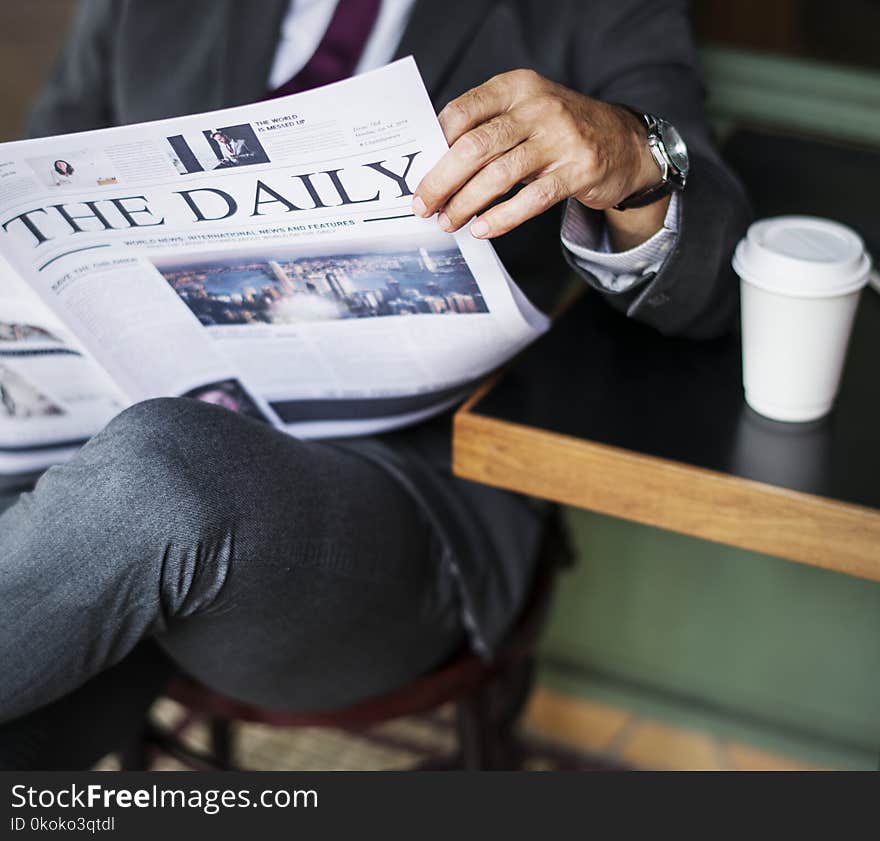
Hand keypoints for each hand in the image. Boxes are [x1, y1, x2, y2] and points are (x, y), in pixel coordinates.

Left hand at [412, 69, 664, 244]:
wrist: (625, 143)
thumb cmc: (559, 132)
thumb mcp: (524, 113)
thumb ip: (486, 129)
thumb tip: (433, 166)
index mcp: (515, 87)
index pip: (462, 112)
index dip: (433, 146)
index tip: (416, 175)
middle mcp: (537, 107)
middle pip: (474, 147)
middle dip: (441, 181)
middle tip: (423, 207)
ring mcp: (560, 139)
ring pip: (499, 176)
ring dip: (466, 204)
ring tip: (448, 223)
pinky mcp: (577, 171)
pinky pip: (531, 199)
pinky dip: (501, 218)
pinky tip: (482, 230)